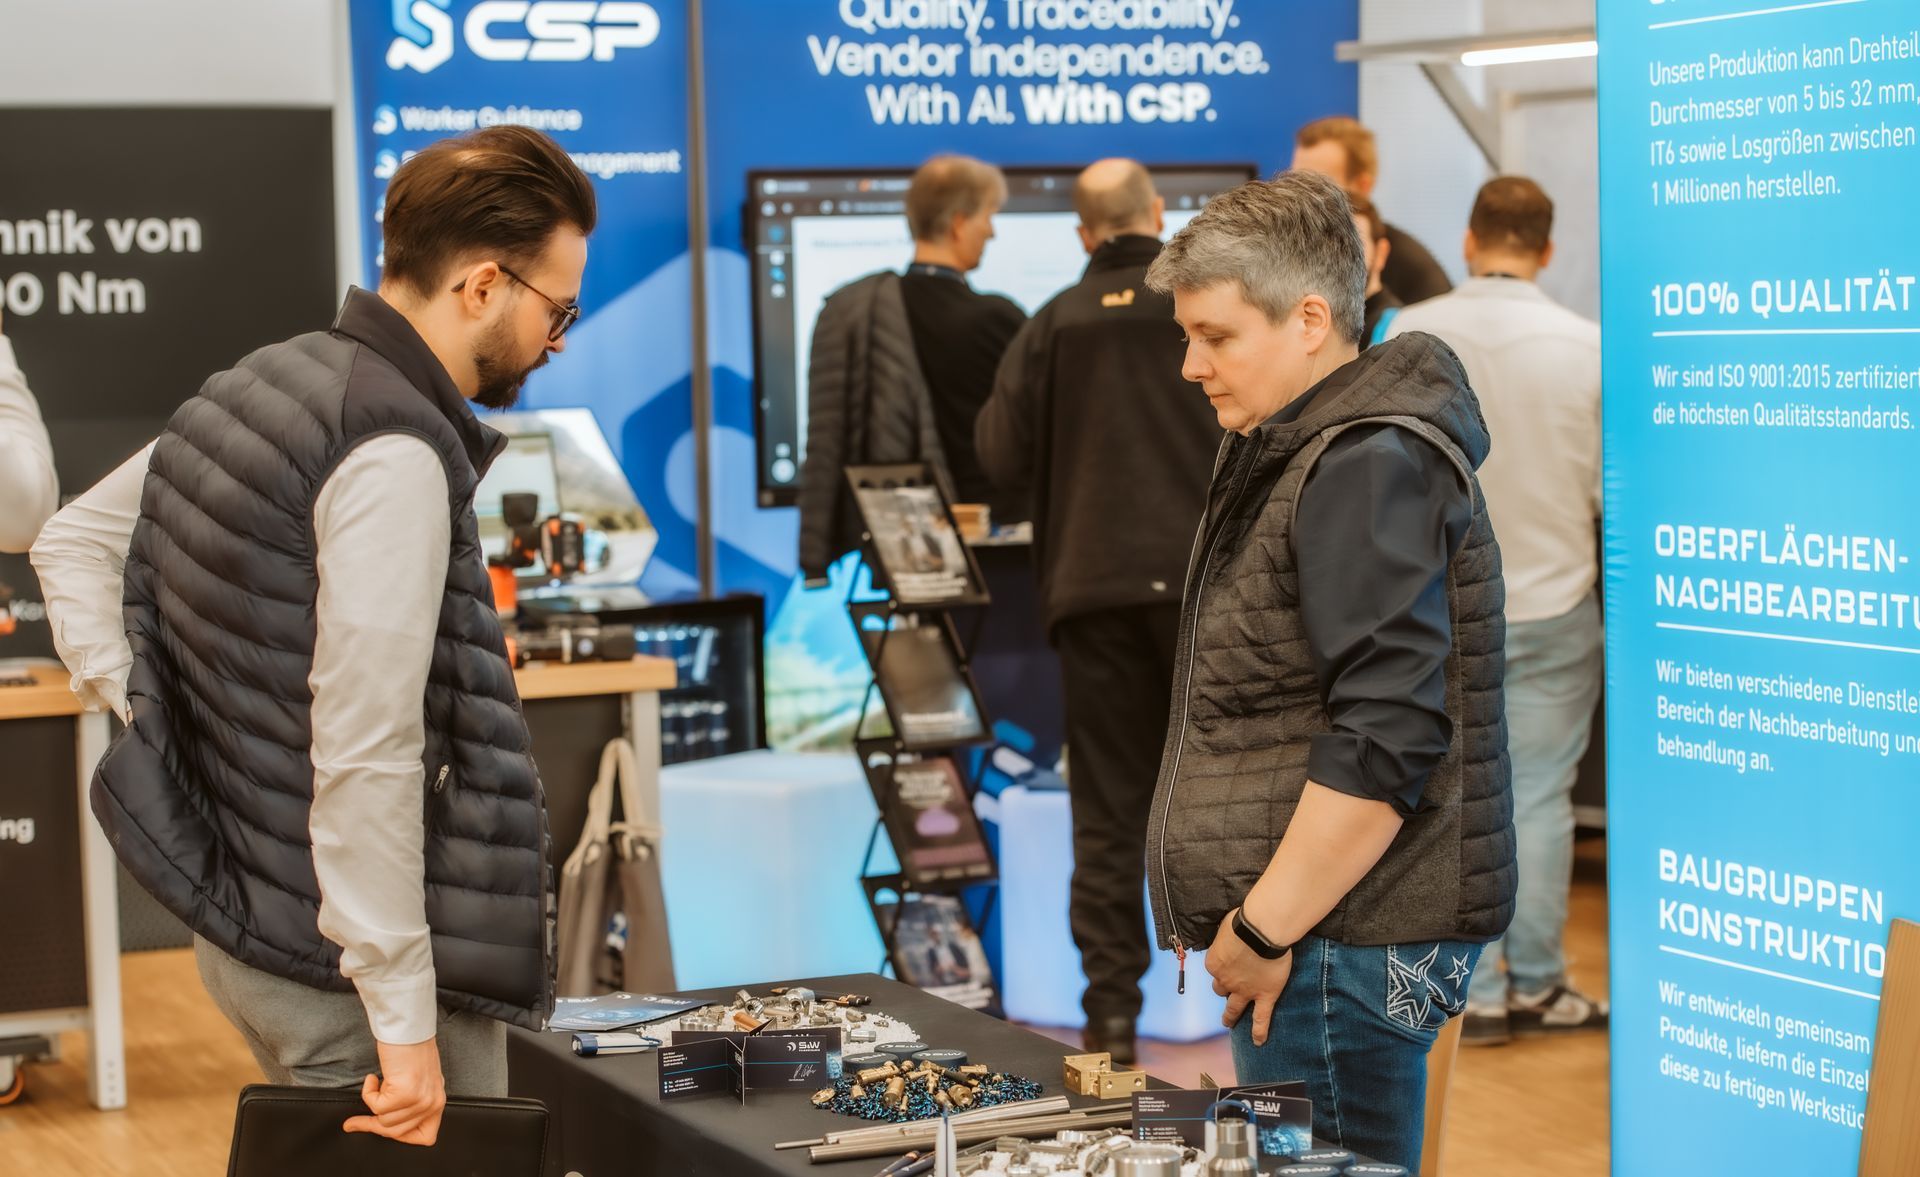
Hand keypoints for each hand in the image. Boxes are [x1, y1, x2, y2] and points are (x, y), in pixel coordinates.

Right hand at [343, 1037, 445, 1145]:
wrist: (407, 1028)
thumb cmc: (411, 1048)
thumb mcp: (419, 1081)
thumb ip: (413, 1102)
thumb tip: (388, 1123)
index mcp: (438, 1101)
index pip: (426, 1137)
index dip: (403, 1137)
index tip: (384, 1127)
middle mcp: (432, 1103)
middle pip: (398, 1132)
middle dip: (374, 1124)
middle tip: (356, 1121)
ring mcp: (420, 1100)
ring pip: (384, 1122)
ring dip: (372, 1103)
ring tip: (375, 1084)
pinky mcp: (404, 1093)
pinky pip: (376, 1106)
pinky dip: (368, 1093)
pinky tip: (373, 1078)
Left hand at [1206, 908, 1294, 1046]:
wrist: (1262, 930)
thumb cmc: (1244, 921)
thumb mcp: (1226, 926)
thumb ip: (1225, 936)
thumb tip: (1228, 932)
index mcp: (1215, 963)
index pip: (1215, 969)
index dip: (1222, 967)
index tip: (1228, 963)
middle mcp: (1226, 980)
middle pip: (1221, 990)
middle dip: (1223, 991)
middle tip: (1225, 995)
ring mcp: (1245, 991)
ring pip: (1234, 1007)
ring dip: (1231, 1015)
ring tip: (1229, 1022)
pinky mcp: (1265, 995)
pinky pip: (1261, 1018)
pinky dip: (1259, 1032)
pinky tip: (1258, 1042)